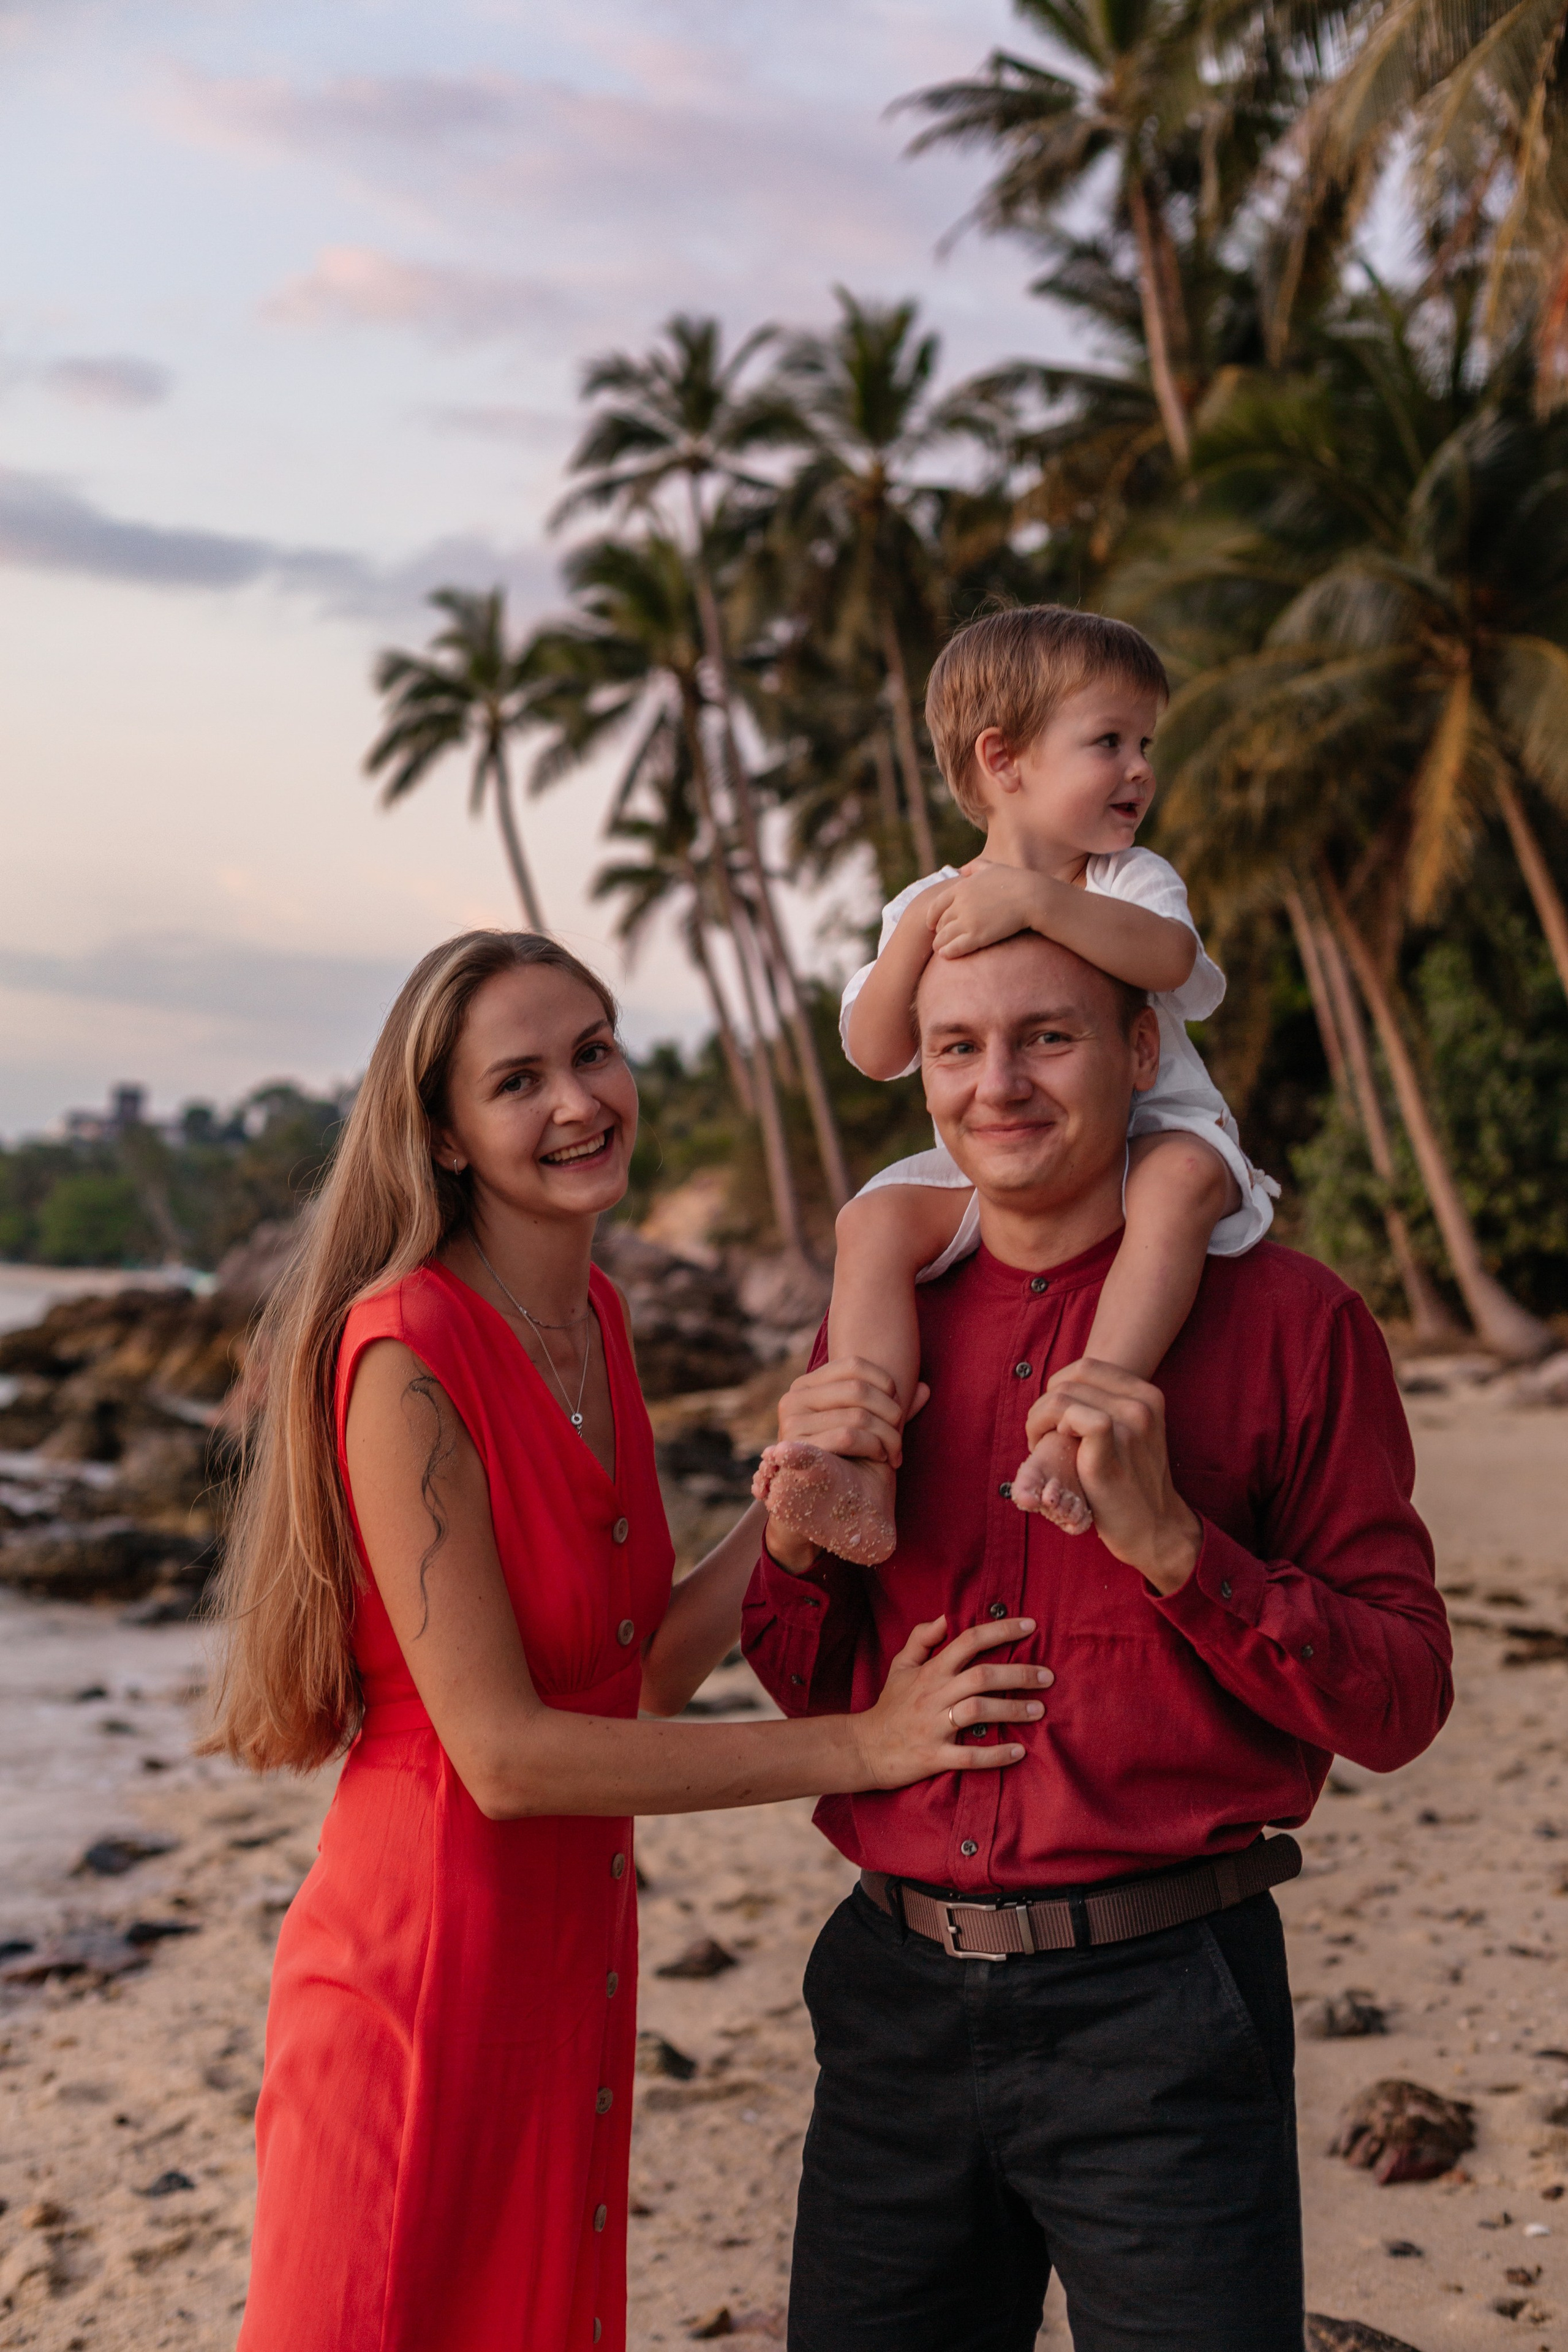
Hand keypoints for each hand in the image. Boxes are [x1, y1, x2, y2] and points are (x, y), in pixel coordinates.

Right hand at [776, 1356, 928, 1468]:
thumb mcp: (869, 1428)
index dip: (885, 1382)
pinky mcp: (796, 1449)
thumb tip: (925, 1389)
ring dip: (887, 1436)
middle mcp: (792, 1399)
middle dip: (890, 1413)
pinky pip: (847, 1437)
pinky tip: (880, 1458)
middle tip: (900, 1436)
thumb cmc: (851, 1462)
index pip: (853, 1365)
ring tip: (892, 1452)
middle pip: (858, 1389)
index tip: (898, 1409)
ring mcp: (790, 1424)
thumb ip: (890, 1408)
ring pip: (857, 1415)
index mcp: (806, 1387)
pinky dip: (873, 1446)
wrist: (826, 1507)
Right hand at [850, 1614, 1053, 1787]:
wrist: (864, 1748)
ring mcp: (934, 1726)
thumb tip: (944, 1617)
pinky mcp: (935, 1756)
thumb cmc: (889, 1706)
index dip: (1000, 1631)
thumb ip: (921, 1639)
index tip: (1030, 1626)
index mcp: (930, 1671)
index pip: (968, 1641)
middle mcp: (934, 1695)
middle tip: (1048, 1676)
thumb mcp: (900, 1667)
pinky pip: (969, 1756)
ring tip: (1040, 1709)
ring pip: (978, 1712)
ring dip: (1012, 1710)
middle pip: (981, 1677)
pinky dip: (995, 1755)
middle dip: (1018, 1674)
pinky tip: (1018, 1752)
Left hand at [929, 864, 1047, 958]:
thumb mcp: (991, 867)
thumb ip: (975, 867)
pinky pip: (955, 947)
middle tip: (940, 939)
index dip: (932, 916)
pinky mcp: (977, 936)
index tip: (931, 924)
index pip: (936, 905)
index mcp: (961, 888)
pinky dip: (948, 952)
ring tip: (940, 950)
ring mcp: (967, 920)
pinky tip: (946, 955)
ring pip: (944, 936)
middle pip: (941, 922)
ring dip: (940, 944)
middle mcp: (960, 904)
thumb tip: (963, 869)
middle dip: (939, 931)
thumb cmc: (1015, 881)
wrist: (1031, 896)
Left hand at [1021, 1359, 1201, 1593]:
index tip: (1055, 1418)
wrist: (1155, 1529)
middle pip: (1070, 1378)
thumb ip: (1106, 1407)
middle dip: (1044, 1403)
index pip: (1086, 1366)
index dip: (1059, 1387)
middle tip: (1041, 1435)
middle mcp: (1141, 1404)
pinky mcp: (1112, 1447)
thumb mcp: (1132, 1435)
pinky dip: (1050, 1428)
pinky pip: (1071, 1415)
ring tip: (1041, 1445)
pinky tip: (1055, 1448)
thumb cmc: (1132, 1484)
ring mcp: (1130, 1424)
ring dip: (1039, 1418)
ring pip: (1062, 1395)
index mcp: (1147, 1394)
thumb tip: (1059, 1390)